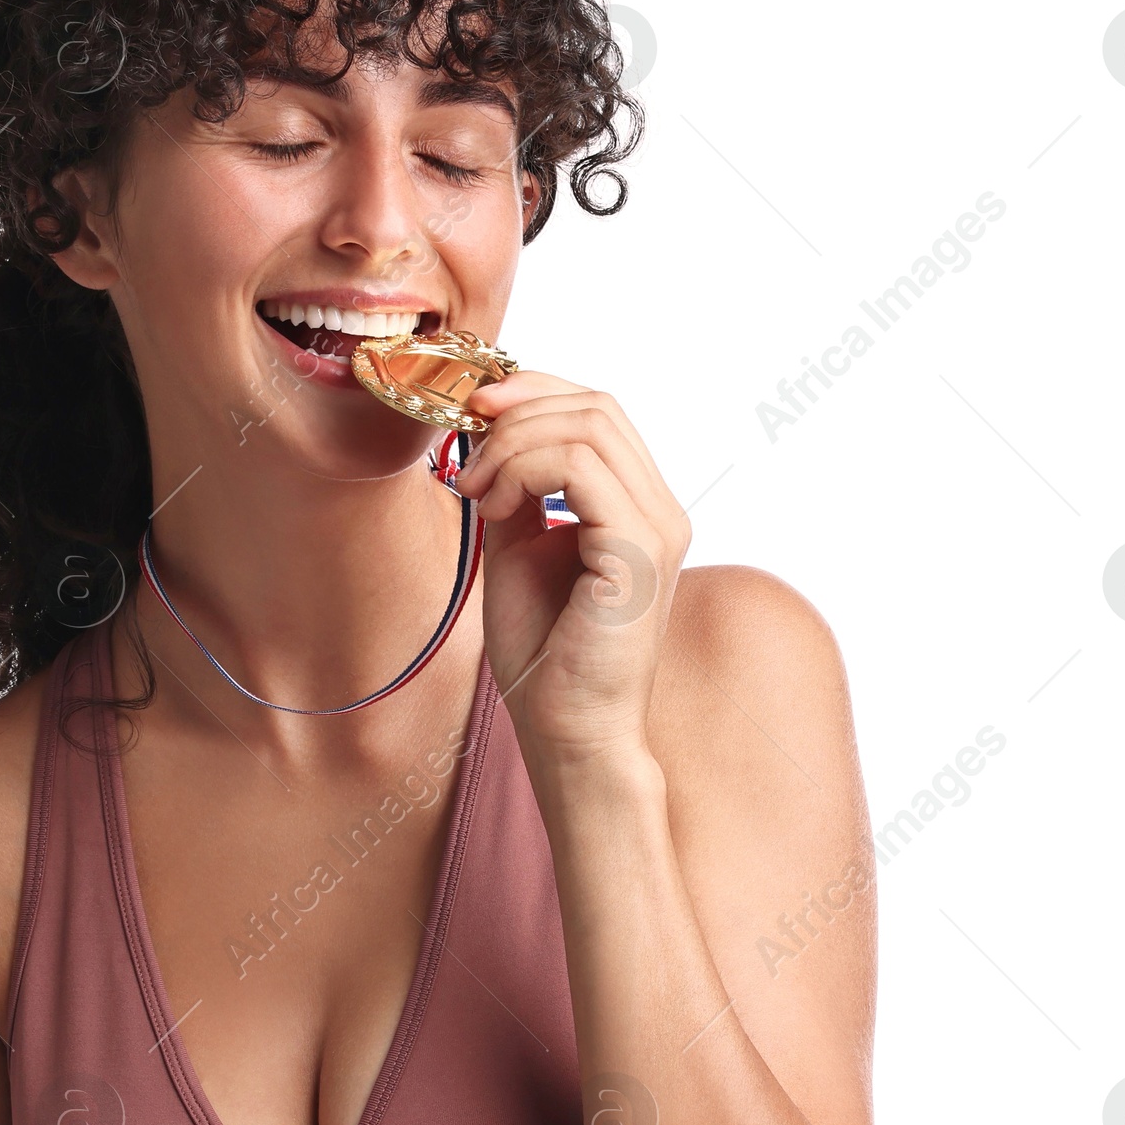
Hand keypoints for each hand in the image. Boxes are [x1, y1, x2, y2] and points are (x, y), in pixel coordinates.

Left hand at [454, 371, 690, 762]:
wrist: (568, 730)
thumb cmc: (546, 656)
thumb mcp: (518, 550)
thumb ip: (515, 491)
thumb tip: (488, 435)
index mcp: (637, 507)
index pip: (597, 412)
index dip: (532, 393)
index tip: (472, 413)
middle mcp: (660, 510)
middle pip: (597, 405)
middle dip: (517, 409)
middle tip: (465, 450)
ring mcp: (657, 527)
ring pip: (589, 425)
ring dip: (512, 443)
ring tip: (474, 488)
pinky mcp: (638, 550)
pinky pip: (579, 468)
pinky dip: (523, 470)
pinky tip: (494, 506)